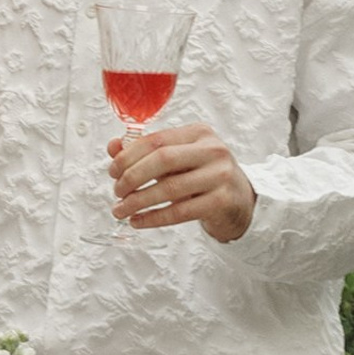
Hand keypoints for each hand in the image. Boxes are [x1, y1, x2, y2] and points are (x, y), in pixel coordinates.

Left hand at [110, 122, 255, 240]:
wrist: (240, 201)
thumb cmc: (203, 177)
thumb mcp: (178, 160)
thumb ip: (146, 152)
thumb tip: (113, 147)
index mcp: (199, 133)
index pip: (156, 140)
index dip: (128, 156)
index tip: (112, 172)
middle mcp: (213, 150)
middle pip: (162, 160)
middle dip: (132, 177)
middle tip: (117, 192)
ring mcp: (220, 175)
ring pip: (170, 188)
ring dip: (139, 201)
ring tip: (120, 210)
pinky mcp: (222, 201)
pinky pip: (181, 212)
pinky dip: (154, 217)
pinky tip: (138, 221)